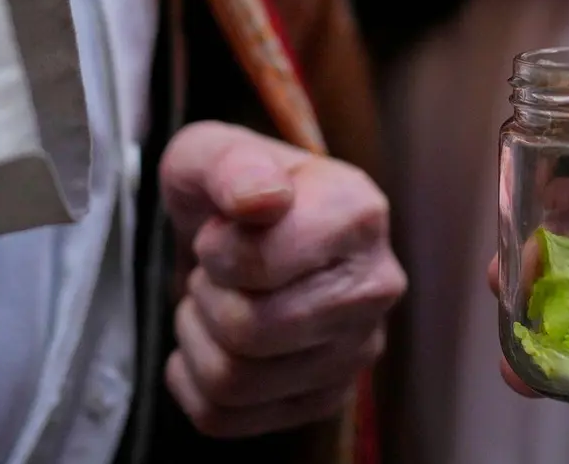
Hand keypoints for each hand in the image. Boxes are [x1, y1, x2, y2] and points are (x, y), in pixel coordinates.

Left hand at [159, 122, 405, 437]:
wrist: (241, 228)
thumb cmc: (231, 188)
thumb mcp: (213, 151)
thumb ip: (232, 164)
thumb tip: (263, 201)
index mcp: (358, 213)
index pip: (261, 265)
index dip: (215, 250)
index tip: (221, 231)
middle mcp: (375, 286)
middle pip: (250, 331)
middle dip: (206, 297)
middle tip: (215, 270)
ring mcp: (357, 348)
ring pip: (235, 382)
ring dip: (197, 339)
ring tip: (216, 301)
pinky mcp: (328, 396)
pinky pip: (227, 418)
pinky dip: (194, 382)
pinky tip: (211, 342)